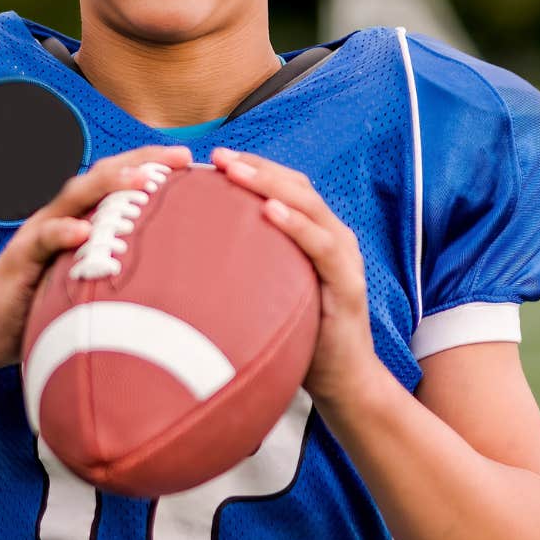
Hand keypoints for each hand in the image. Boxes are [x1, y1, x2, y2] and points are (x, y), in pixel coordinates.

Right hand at [0, 144, 193, 370]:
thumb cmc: (40, 308)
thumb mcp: (86, 283)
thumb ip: (116, 272)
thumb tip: (169, 277)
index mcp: (78, 219)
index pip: (117, 181)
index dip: (150, 165)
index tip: (187, 159)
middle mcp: (59, 217)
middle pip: (101, 176)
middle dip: (140, 161)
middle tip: (178, 157)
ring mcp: (37, 234)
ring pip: (73, 198)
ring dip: (108, 185)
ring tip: (141, 180)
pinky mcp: (19, 258)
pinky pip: (41, 240)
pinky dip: (62, 233)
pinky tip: (83, 232)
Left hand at [210, 146, 388, 405]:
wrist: (343, 383)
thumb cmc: (300, 338)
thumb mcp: (269, 294)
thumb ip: (249, 268)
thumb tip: (191, 258)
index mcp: (315, 235)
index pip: (285, 187)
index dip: (253, 167)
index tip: (212, 158)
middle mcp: (333, 237)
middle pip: (296, 186)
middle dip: (256, 167)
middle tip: (217, 156)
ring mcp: (344, 257)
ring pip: (308, 206)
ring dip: (269, 185)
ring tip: (234, 171)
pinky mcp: (347, 282)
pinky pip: (320, 245)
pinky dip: (295, 224)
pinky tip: (268, 211)